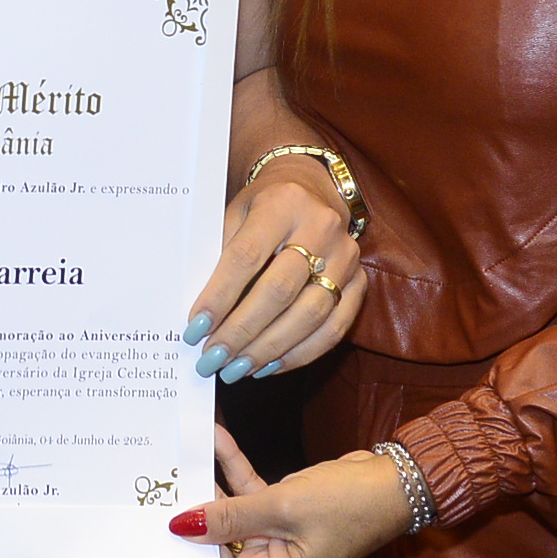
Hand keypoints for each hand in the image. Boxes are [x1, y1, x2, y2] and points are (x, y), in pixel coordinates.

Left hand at [109, 428, 411, 557]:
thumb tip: (182, 525)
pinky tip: (212, 436)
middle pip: (207, 551)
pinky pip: (245, 489)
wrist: (399, 482)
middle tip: (124, 518)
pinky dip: (230, 466)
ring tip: (158, 468)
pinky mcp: (283, 510)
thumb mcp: (284, 507)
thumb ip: (230, 514)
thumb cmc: (350, 503)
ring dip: (199, 487)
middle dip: (170, 530)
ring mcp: (276, 538)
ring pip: (222, 515)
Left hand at [183, 155, 363, 383]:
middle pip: (279, 291)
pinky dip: (298, 354)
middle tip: (212, 357)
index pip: (246, 257)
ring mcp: (346, 256)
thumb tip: (200, 317)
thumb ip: (220, 256)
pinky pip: (333, 329)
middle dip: (242, 331)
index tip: (196, 328)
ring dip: (268, 349)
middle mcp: (320, 227)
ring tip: (235, 369)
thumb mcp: (234, 213)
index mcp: (281, 203)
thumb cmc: (261, 206)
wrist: (311, 188)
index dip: (219, 297)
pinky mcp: (360, 282)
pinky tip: (268, 365)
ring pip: (309, 315)